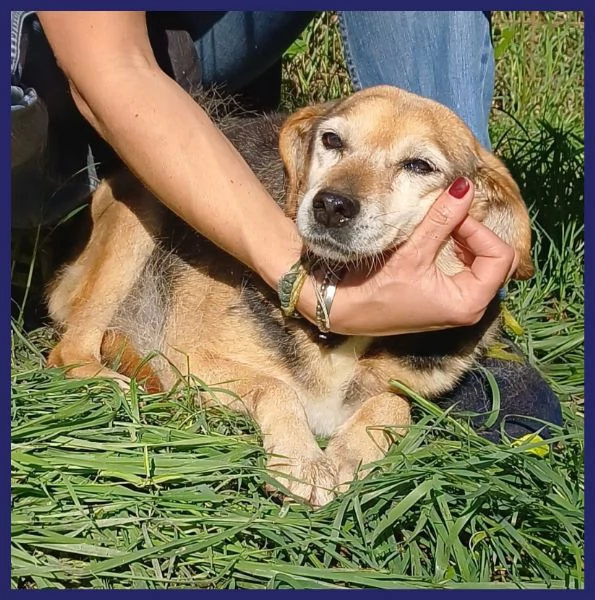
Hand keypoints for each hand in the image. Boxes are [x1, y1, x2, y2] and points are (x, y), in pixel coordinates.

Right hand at [308, 177, 517, 336]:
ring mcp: (457, 304)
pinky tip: (436, 242)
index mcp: (469, 303)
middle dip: (478, 236)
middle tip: (451, 221)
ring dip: (468, 241)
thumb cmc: (376, 289)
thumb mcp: (412, 253)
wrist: (344, 310)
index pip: (500, 257)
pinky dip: (457, 251)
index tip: (453, 216)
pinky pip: (466, 271)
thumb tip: (465, 186)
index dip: (480, 231)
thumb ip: (442, 219)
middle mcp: (470, 308)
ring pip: (483, 265)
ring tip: (442, 229)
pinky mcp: (445, 299)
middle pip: (497, 262)